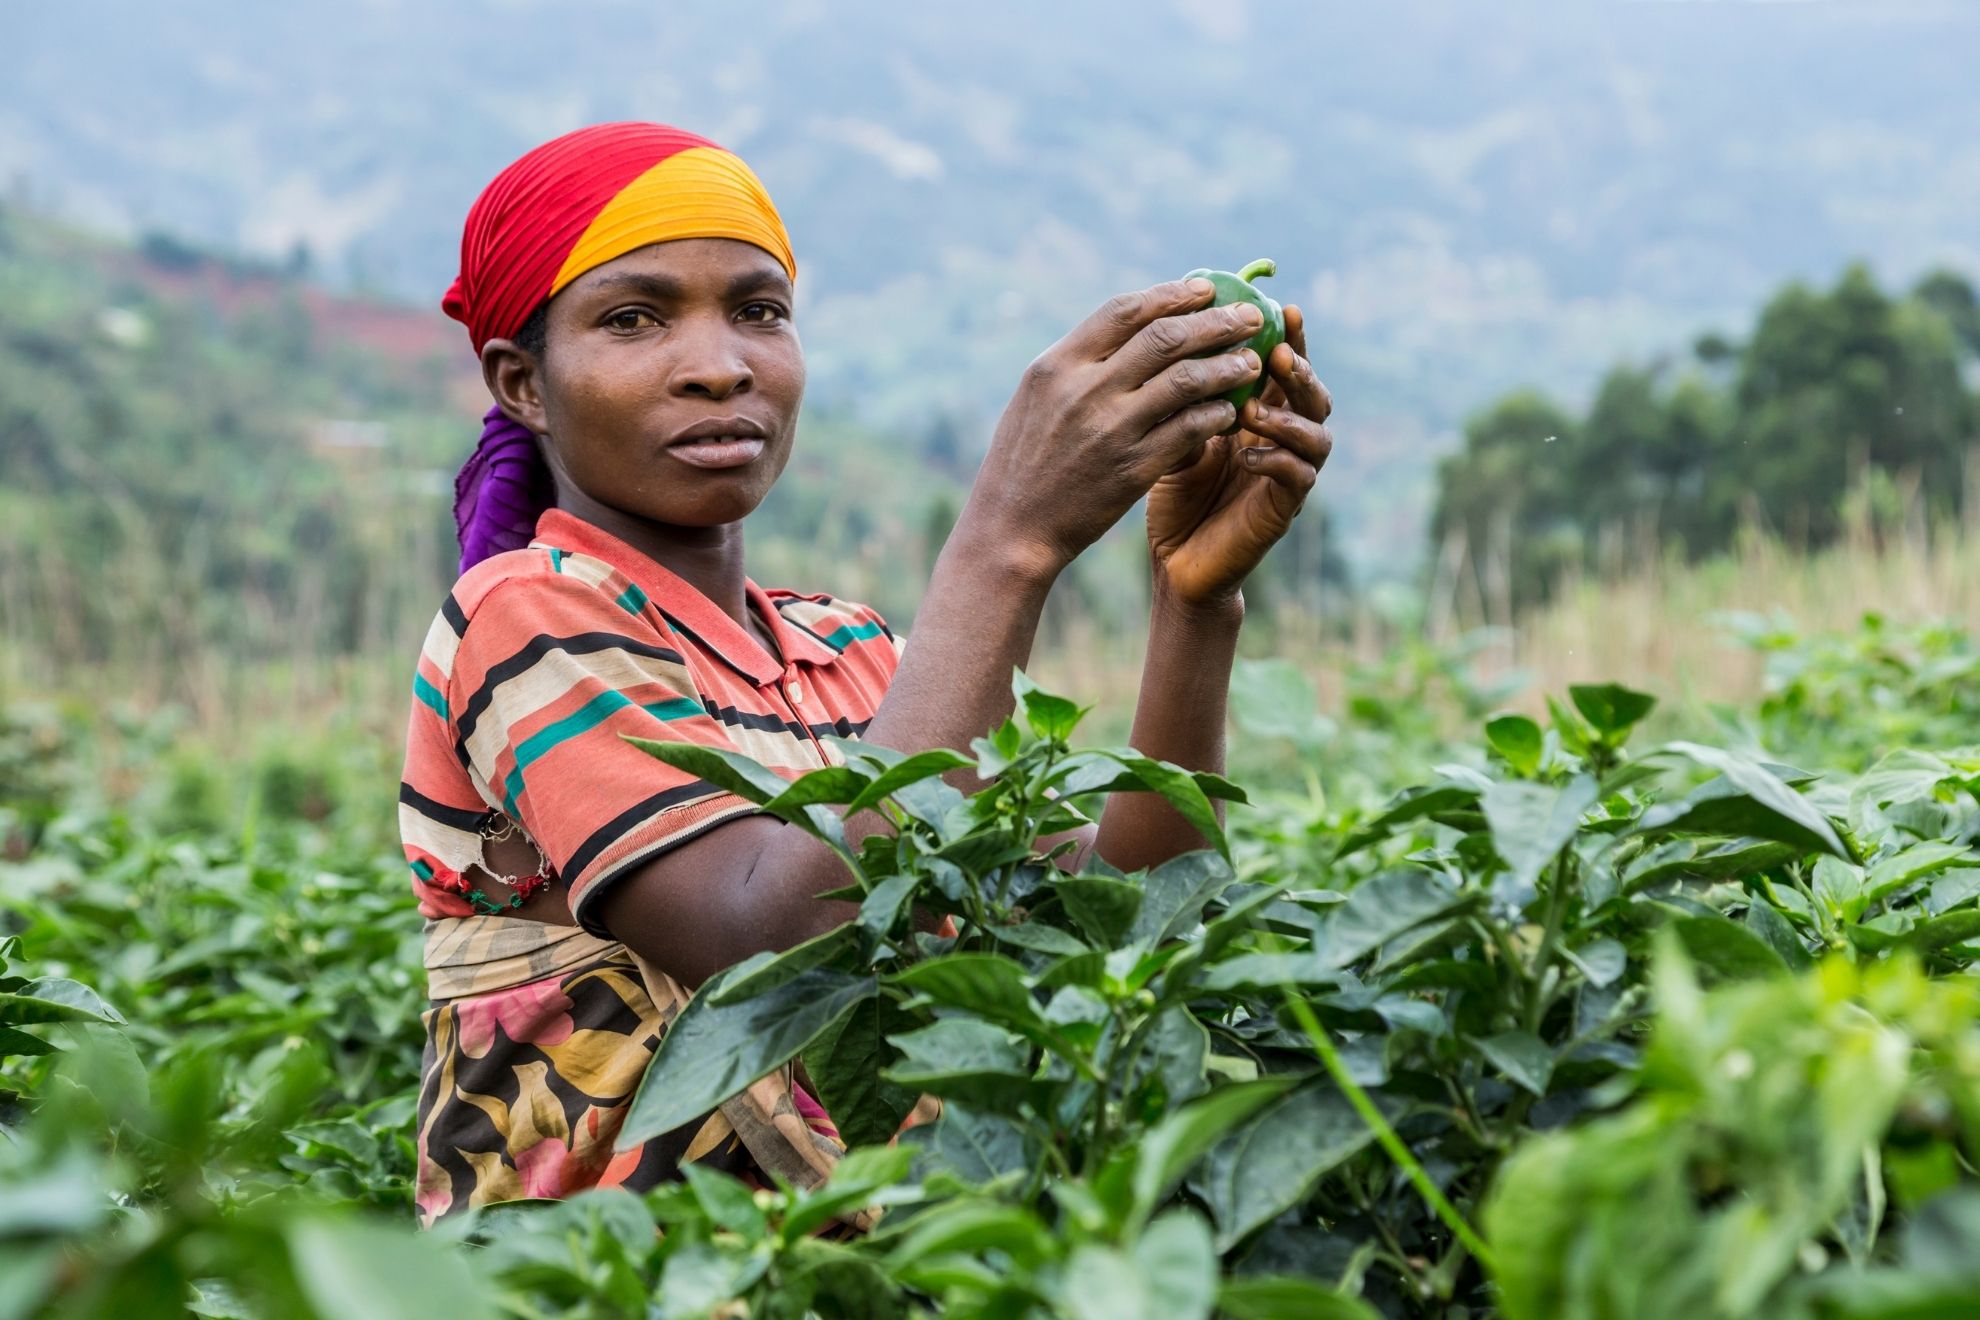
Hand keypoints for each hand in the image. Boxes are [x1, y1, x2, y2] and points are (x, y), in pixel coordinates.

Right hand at [963, 279, 1265, 578]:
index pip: (1124, 311)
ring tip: (1251, 363)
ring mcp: (1111, 430)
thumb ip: (1080, 363)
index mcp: (1057, 365)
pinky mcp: (1132, 469)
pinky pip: (1189, 430)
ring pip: (1186, 380)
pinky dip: (1215, 415)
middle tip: (1250, 318)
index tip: (1206, 289)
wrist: (1013, 527)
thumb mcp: (1037, 398)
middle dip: (1217, 322)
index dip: (1171, 295)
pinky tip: (1229, 411)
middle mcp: (1084, 390)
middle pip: (1165, 338)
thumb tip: (1135, 328)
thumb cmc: (1025, 460)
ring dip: (1227, 366)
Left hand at [1145, 305, 1332, 607]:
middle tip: (1276, 354)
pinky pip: (1298, 478)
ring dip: (1288, 417)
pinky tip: (1246, 454)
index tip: (1282, 308)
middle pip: (1313, 394)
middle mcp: (1284, 440)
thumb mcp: (1171, 433)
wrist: (1175, 559)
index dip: (1291, 338)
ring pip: (1317, 435)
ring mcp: (1290, 474)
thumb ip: (1184, 396)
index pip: (1284, 368)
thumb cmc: (1174, 492)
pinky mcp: (1284, 510)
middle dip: (1300, 370)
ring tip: (1251, 410)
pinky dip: (1276, 461)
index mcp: (1262, 413)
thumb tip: (1179, 339)